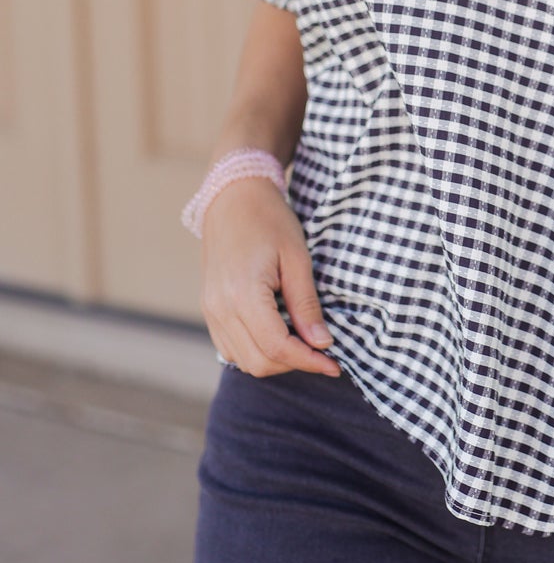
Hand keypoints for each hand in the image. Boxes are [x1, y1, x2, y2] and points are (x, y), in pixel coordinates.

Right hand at [199, 177, 339, 376]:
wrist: (233, 198)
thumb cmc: (269, 221)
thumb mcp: (297, 258)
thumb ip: (306, 305)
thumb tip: (321, 344)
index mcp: (242, 294)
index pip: (276, 347)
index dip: (309, 361)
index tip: (334, 364)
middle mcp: (220, 308)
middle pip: (259, 361)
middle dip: (294, 364)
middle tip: (322, 351)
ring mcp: (210, 311)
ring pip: (243, 360)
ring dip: (275, 360)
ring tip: (302, 342)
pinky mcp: (209, 310)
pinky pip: (230, 347)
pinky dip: (256, 351)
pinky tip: (279, 334)